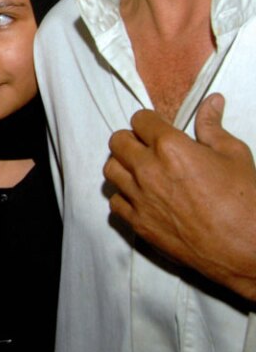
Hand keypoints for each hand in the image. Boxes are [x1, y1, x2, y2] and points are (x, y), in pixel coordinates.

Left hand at [104, 93, 255, 299]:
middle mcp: (148, 169)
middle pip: (117, 141)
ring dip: (123, 167)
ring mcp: (140, 198)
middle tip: (148, 148)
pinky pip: (114, 202)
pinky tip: (142, 197)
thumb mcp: (235, 155)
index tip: (158, 130)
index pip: (139, 119)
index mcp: (170, 147)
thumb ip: (213, 126)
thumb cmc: (246, 203)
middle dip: (132, 140)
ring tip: (141, 171)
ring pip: (110, 170)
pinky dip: (124, 197)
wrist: (248, 250)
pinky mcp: (138, 223)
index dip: (150, 123)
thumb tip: (211, 101)